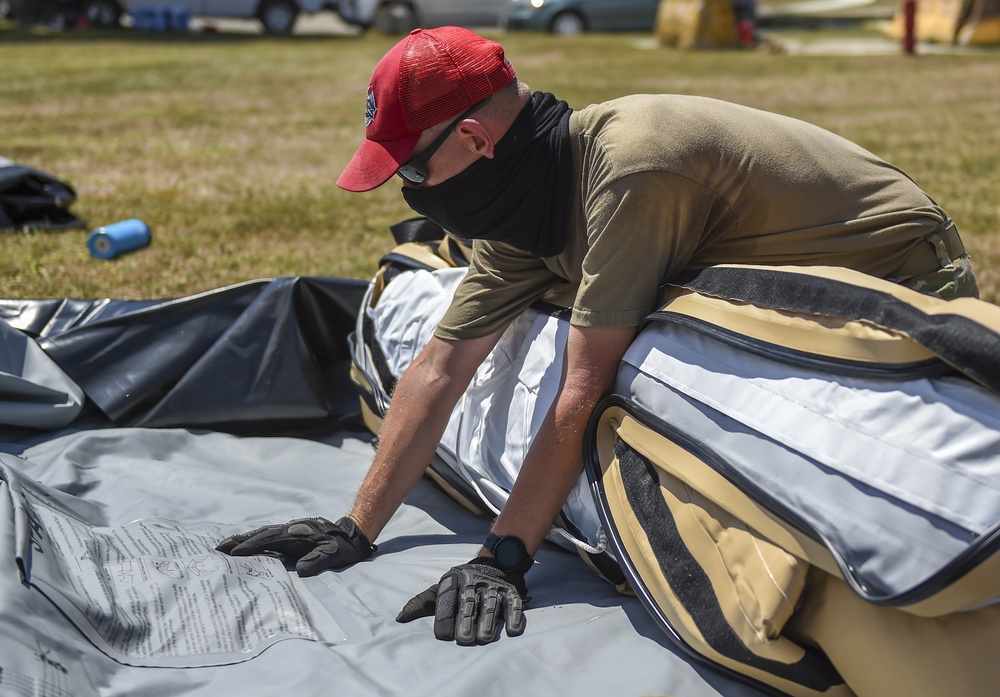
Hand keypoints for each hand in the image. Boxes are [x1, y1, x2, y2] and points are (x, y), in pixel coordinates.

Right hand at [215, 516, 374, 576]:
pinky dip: (253, 541)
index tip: (235, 553)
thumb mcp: (335, 555)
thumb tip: (300, 570)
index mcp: (298, 534)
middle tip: (218, 549)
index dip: (253, 546)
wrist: (352, 535)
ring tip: (224, 547)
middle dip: (240, 541)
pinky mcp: (289, 536)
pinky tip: (243, 548)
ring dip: (243, 540)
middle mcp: (290, 529)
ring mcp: (289, 531)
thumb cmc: (343, 547)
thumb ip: (319, 561)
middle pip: (261, 534)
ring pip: (262, 534)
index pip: (270, 540)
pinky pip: (268, 538)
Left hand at [396, 557, 526, 644]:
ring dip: (488, 620)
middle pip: (469, 601)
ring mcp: (494, 586)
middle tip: (464, 639)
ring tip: (484, 637)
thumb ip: (422, 603)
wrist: (495, 562)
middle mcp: (474, 581)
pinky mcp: (512, 591)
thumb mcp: (441, 589)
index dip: (444, 616)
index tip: (442, 635)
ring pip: (491, 603)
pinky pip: (514, 603)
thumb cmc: (461, 584)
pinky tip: (512, 630)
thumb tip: (399, 618)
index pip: (447, 597)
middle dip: (466, 619)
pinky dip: (514, 616)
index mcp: (454, 581)